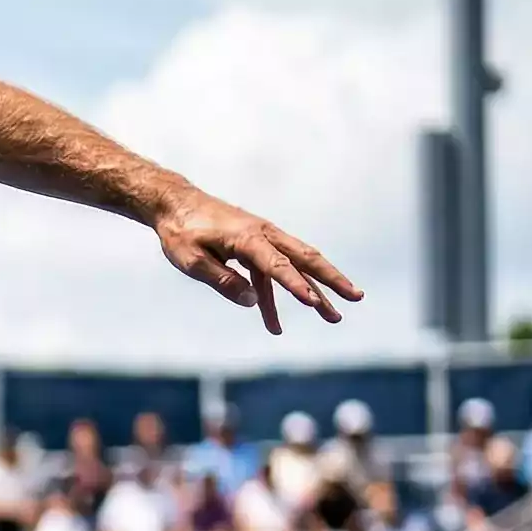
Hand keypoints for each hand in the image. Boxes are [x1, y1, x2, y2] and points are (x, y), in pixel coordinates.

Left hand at [155, 191, 361, 334]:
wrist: (176, 204)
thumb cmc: (180, 232)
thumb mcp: (192, 260)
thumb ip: (222, 280)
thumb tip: (250, 301)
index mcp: (248, 238)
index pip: (278, 266)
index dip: (296, 286)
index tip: (313, 304)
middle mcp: (263, 236)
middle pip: (305, 259)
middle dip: (332, 281)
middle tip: (356, 298)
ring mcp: (261, 241)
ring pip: (295, 267)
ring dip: (314, 292)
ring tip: (333, 317)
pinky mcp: (254, 248)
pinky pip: (270, 276)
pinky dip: (275, 298)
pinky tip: (274, 325)